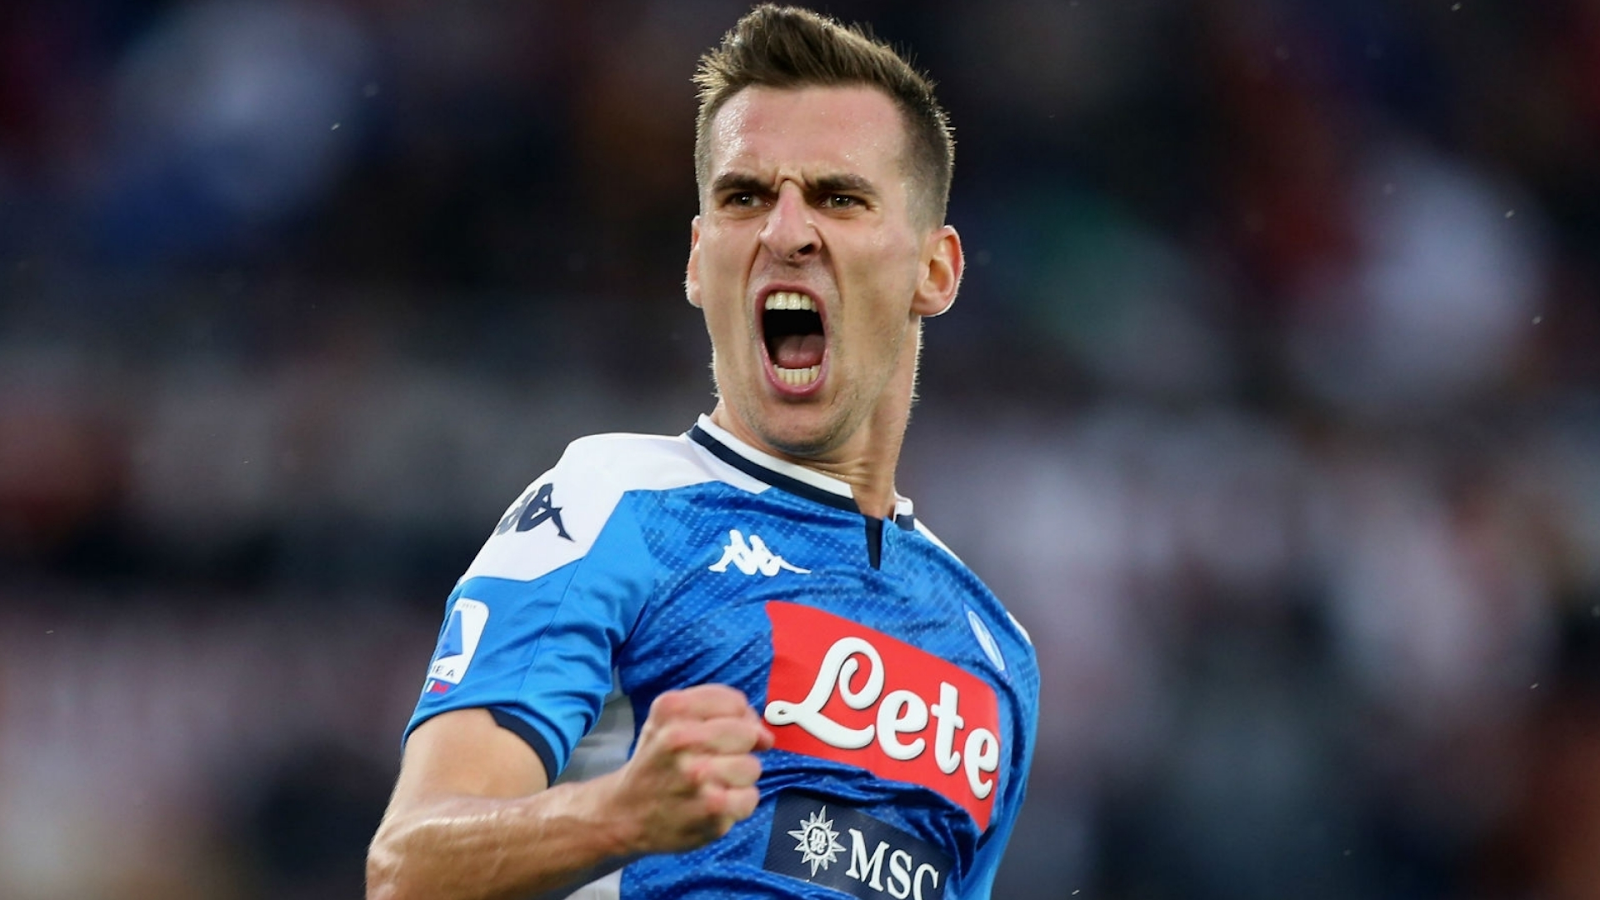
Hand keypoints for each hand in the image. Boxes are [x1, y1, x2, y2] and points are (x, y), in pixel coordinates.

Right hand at [604, 684, 775, 854]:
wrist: (624, 814)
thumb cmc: (657, 762)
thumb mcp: (668, 719)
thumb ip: (718, 711)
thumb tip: (764, 735)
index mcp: (671, 710)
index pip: (735, 702)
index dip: (739, 718)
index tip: (726, 732)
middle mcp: (681, 740)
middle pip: (748, 733)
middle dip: (739, 748)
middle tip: (714, 761)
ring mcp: (696, 776)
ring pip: (752, 767)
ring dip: (738, 778)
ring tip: (712, 784)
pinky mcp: (710, 809)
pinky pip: (750, 798)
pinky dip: (738, 803)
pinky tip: (715, 804)